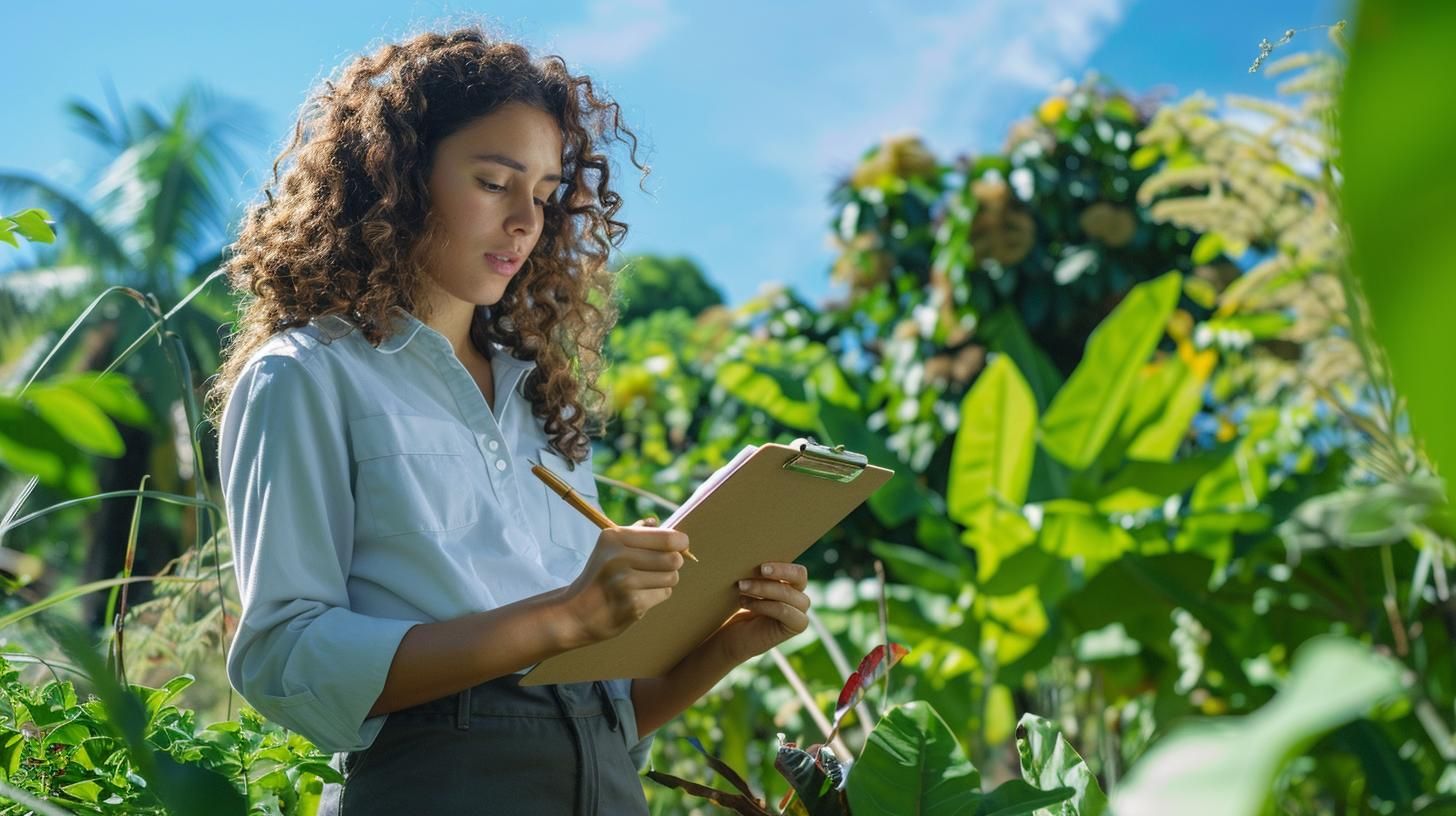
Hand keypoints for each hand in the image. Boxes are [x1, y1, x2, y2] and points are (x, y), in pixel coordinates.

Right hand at [562, 519, 686, 646]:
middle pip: (674, 558)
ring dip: (664, 581)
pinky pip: (664, 594)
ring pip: (672, 577)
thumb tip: (654, 521)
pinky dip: (656, 596)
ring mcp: (625, 581)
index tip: (679, 547)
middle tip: (660, 567)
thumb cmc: (599, 577)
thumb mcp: (608, 548)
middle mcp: (619, 556)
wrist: (576, 613)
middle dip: (673, 564)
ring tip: (644, 583)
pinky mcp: (633, 603)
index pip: (668, 537)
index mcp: (615, 537)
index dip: (680, 543)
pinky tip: (638, 597)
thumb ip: (634, 533)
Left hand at [705, 561, 809, 664]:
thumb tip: (750, 552)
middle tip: (758, 569)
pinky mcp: (793, 628)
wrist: (727, 637)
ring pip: (791, 594)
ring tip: (741, 586)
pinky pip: (786, 612)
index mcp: (790, 583)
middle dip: (779, 571)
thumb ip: (756, 572)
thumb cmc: (733, 606)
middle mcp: (798, 596)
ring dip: (765, 588)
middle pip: (800, 577)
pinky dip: (766, 605)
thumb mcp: (746, 584)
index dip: (783, 566)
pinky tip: (747, 603)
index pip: (798, 570)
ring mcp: (798, 612)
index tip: (760, 566)